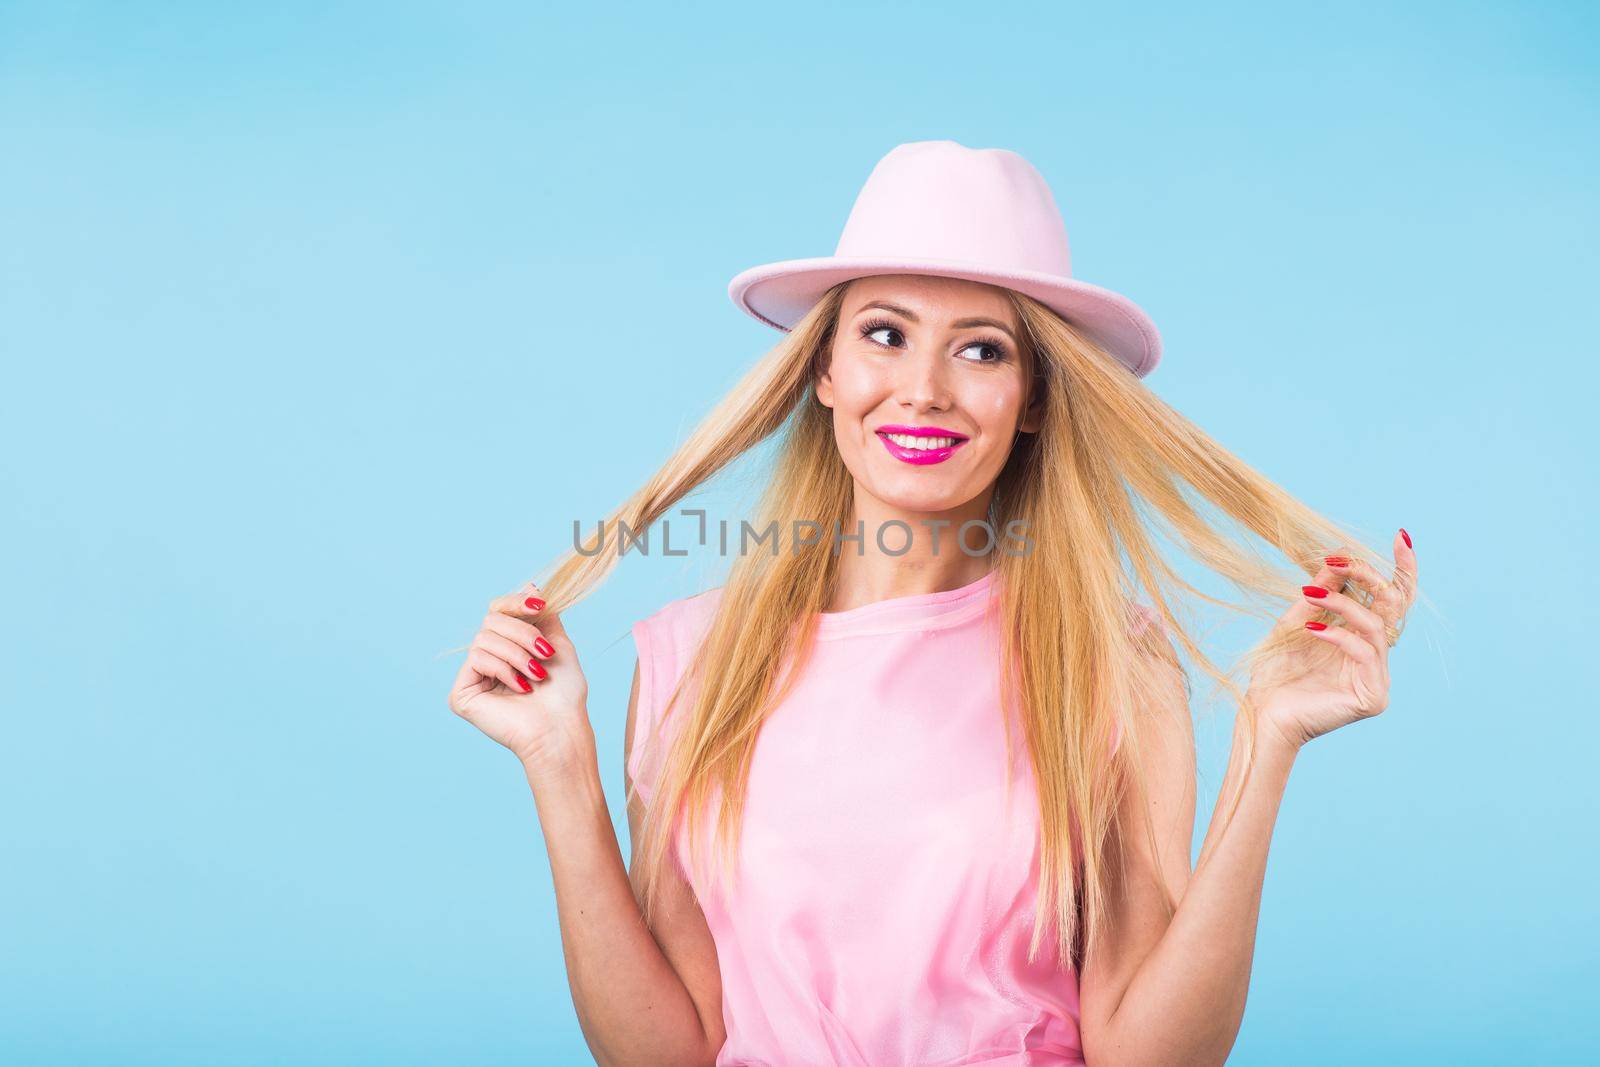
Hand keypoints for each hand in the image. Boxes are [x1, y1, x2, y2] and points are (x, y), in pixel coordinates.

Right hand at [446, 580, 593, 778]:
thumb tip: (529, 584)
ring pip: (484, 638)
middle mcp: (486, 660)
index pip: (498, 610)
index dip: (516, 603)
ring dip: (518, 654)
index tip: (540, 605)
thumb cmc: (564, 693)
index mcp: (506, 647)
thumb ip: (542, 615)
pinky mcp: (461, 694)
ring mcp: (472, 677)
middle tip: (545, 653)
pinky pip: (477, 658)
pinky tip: (520, 688)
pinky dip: (503, 669)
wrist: (560, 728)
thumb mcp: (557, 642)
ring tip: (536, 675)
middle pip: (491, 620)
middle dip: (523, 633)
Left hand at [1249, 530, 1419, 750]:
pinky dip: (1338, 635)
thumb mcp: (1294, 622)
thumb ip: (1319, 594)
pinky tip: (1310, 629)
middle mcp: (1376, 656)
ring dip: (1342, 603)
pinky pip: (1365, 654)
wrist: (1262, 715)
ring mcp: (1378, 678)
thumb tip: (1337, 558)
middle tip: (1339, 560)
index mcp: (1362, 638)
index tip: (1401, 537)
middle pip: (1391, 607)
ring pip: (1374, 626)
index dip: (1401, 570)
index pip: (1392, 600)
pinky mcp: (1373, 697)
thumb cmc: (1276, 672)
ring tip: (1309, 594)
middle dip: (1368, 577)